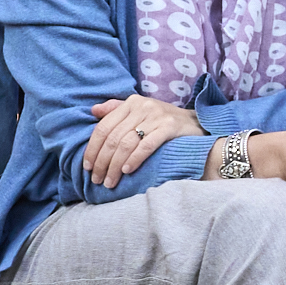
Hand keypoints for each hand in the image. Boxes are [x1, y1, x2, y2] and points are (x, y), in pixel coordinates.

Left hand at [82, 94, 201, 187]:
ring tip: (110, 181)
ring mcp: (156, 116)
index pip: (103, 127)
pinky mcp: (169, 127)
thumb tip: (93, 111)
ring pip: (127, 143)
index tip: (87, 167)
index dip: (92, 148)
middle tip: (97, 180)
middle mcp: (142, 107)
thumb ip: (116, 110)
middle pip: (113, 138)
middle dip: (102, 162)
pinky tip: (127, 171)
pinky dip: (135, 159)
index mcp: (131, 103)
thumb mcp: (140, 112)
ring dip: (115, 165)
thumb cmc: (164, 121)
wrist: (197, 124)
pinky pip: (146, 145)